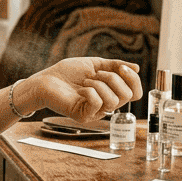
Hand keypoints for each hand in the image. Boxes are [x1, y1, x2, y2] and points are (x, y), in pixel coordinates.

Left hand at [22, 57, 141, 122]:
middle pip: (127, 96)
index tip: (121, 66)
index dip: (133, 79)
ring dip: (100, 84)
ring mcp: (95, 112)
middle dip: (113, 78)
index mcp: (111, 93)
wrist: (46, 80)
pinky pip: (97, 104)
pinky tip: (80, 90)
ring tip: (85, 81)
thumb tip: (136, 68)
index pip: (135, 93)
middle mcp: (106, 105)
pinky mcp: (84, 116)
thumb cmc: (68, 73)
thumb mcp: (95, 64)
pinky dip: (90, 92)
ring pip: (113, 101)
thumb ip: (115, 65)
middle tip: (96, 74)